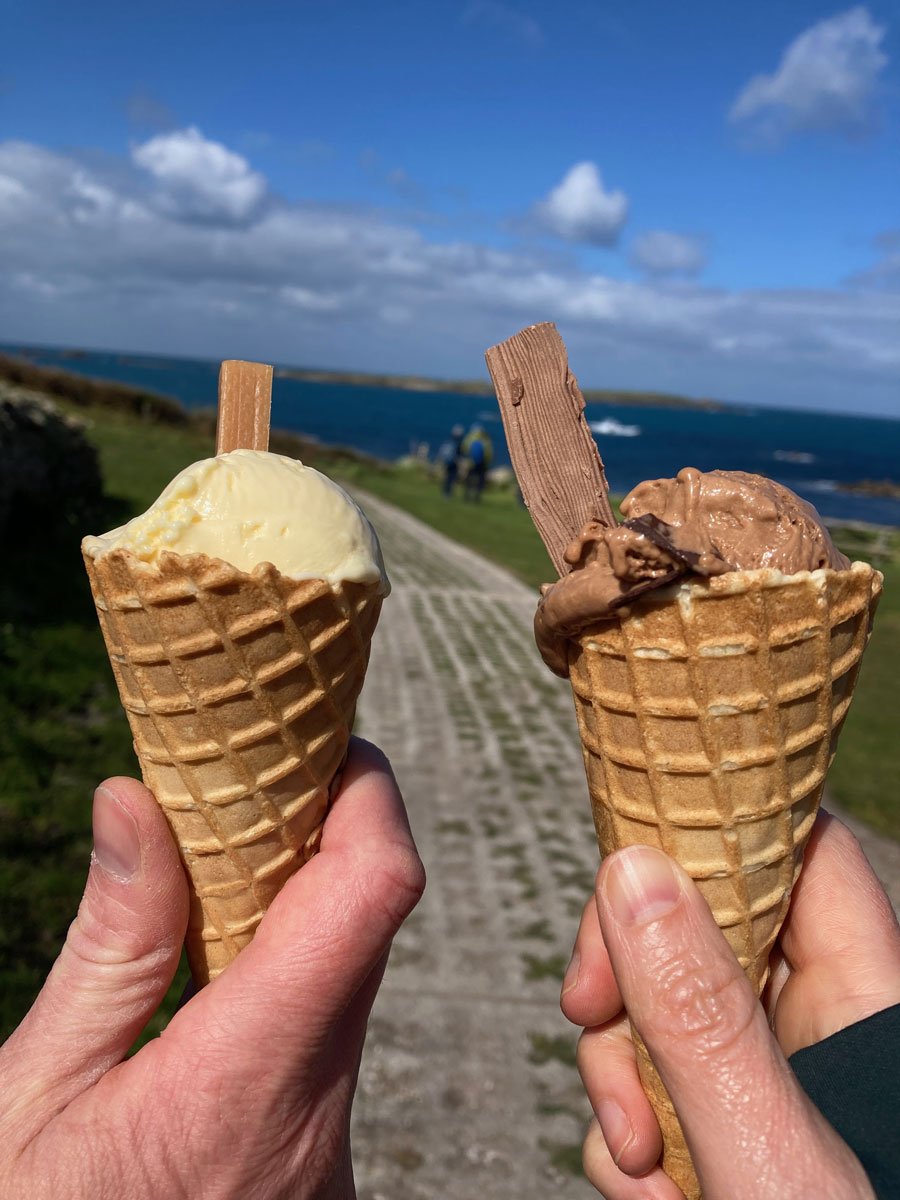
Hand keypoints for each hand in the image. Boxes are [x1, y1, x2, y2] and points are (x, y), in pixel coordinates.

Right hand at [0, 738, 424, 1199]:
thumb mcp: (28, 1103)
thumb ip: (107, 948)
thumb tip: (139, 801)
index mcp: (239, 1084)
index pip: (371, 893)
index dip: (366, 795)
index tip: (318, 743)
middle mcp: (314, 1113)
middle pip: (372, 921)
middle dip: (330, 828)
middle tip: (252, 777)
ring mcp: (327, 1147)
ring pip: (356, 973)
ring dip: (305, 896)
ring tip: (216, 860)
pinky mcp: (316, 1159)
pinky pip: (333, 1029)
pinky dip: (293, 965)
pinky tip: (217, 959)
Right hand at [561, 812, 899, 1198]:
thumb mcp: (764, 1145)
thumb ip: (698, 1014)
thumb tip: (632, 871)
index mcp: (860, 1000)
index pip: (798, 852)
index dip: (718, 829)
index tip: (629, 857)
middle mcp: (809, 1025)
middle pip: (697, 928)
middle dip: (629, 980)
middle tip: (590, 1012)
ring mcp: (760, 1078)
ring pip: (657, 1011)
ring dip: (619, 1079)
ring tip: (639, 1162)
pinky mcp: (718, 1126)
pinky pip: (647, 1087)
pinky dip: (625, 1134)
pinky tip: (648, 1191)